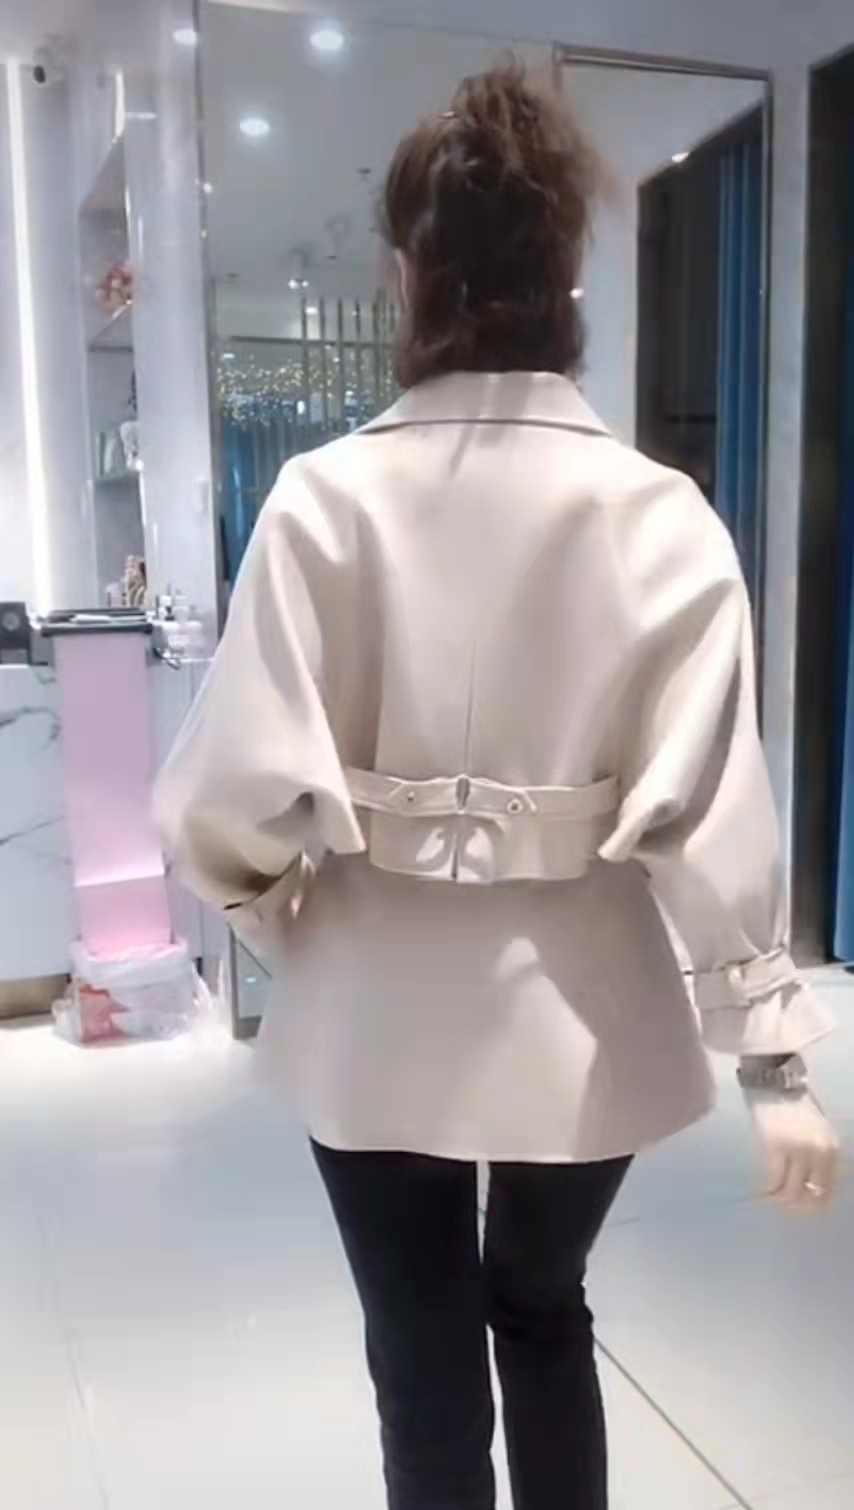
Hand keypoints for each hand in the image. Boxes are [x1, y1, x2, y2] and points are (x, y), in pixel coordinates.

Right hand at [744, 1089, 840, 1210]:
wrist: (775, 1083)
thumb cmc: (795, 1106)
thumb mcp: (817, 1132)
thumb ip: (818, 1156)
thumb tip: (810, 1184)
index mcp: (831, 1148)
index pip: (826, 1190)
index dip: (812, 1203)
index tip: (799, 1205)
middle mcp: (819, 1152)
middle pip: (810, 1195)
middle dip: (796, 1204)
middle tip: (782, 1202)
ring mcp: (798, 1150)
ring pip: (790, 1192)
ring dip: (780, 1198)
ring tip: (770, 1195)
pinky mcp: (775, 1147)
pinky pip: (773, 1181)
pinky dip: (766, 1189)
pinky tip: (761, 1188)